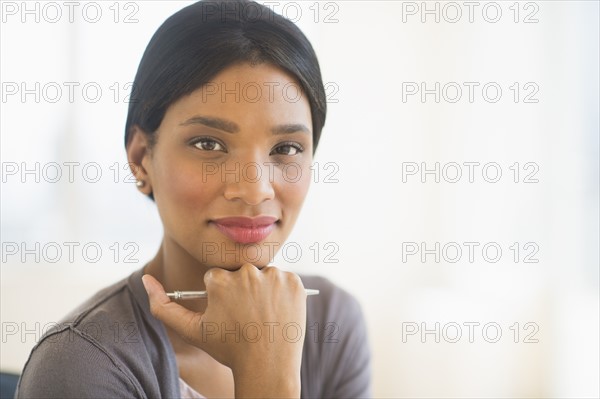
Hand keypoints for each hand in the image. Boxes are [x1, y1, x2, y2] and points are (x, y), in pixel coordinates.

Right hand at [142, 263, 306, 397]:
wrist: (267, 367)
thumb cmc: (228, 349)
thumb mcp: (192, 331)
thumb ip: (163, 306)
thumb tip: (146, 277)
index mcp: (220, 280)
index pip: (217, 278)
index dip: (222, 299)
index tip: (230, 316)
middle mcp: (246, 272)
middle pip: (240, 274)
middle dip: (242, 291)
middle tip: (248, 318)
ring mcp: (273, 276)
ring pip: (263, 275)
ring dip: (263, 290)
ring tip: (263, 316)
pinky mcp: (294, 281)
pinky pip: (284, 279)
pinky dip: (282, 292)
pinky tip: (278, 312)